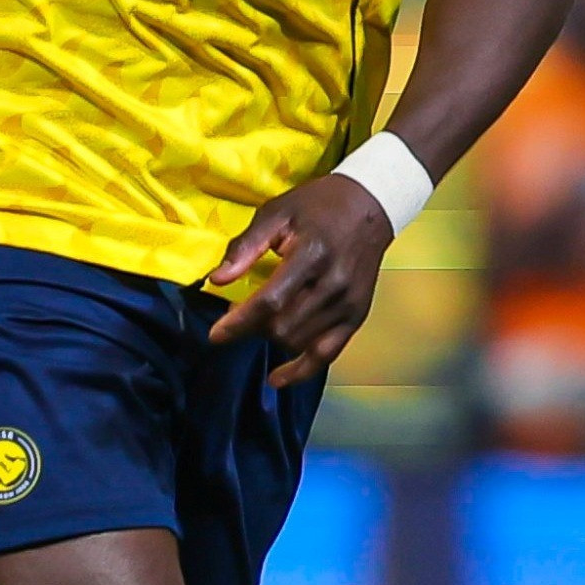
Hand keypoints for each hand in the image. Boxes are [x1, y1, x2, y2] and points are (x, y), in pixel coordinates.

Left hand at [204, 172, 396, 387]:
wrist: (369, 206)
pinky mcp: (357, 315)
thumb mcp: (275, 213)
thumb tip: (216, 280)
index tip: (215, 334)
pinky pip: (328, 353)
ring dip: (273, 339)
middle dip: (253, 328)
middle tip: (239, 316)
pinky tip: (278, 379)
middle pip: (283, 327)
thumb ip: (244, 247)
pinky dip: (301, 369)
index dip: (239, 322)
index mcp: (311, 256)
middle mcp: (333, 285)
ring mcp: (348, 303)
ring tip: (261, 324)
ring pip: (300, 342)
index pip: (270, 301)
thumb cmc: (316, 206)